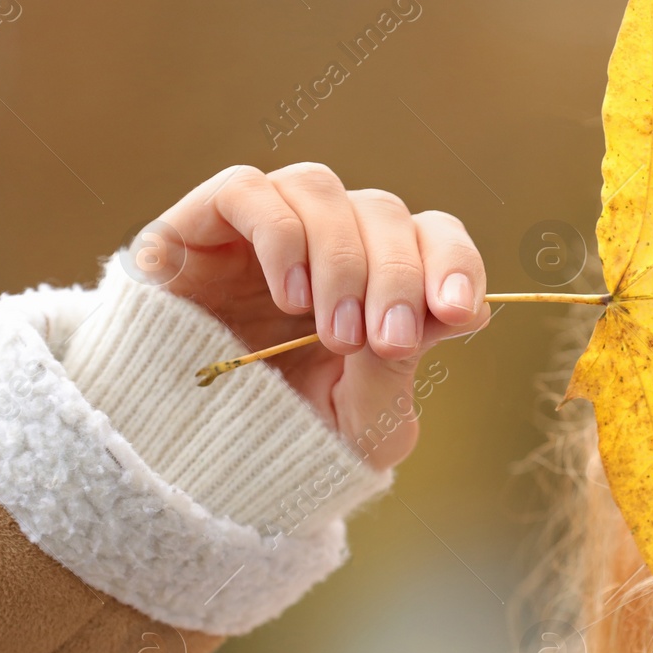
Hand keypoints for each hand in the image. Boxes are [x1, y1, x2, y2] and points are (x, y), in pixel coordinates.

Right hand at [130, 163, 490, 470]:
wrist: (194, 462)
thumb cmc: (290, 438)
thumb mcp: (362, 426)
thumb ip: (399, 373)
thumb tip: (447, 313)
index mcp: (380, 280)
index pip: (434, 236)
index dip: (454, 262)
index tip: (458, 312)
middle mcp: (330, 241)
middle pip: (383, 211)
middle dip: (397, 277)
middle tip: (386, 343)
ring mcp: (267, 227)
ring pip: (320, 190)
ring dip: (341, 260)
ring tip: (336, 334)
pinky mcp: (202, 224)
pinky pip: (247, 190)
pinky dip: (280, 236)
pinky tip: (290, 297)